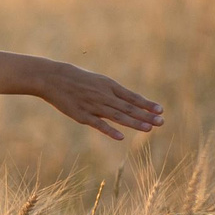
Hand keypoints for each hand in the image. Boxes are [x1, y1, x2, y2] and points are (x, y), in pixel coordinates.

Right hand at [34, 61, 161, 140]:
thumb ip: (110, 91)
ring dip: (134, 123)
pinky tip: (121, 137)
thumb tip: (125, 99)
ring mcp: (93, 106)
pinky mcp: (82, 115)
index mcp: (109, 86)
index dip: (147, 104)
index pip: (132, 97)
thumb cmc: (75, 78)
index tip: (161, 110)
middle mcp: (104, 96)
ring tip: (149, 128)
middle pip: (129, 108)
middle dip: (146, 115)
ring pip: (118, 116)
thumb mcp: (96, 80)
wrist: (53, 78)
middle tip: (162, 122)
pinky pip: (98, 124)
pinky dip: (109, 130)